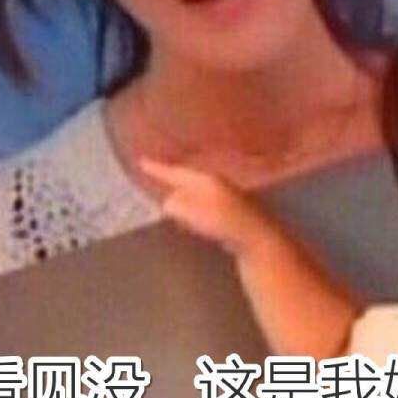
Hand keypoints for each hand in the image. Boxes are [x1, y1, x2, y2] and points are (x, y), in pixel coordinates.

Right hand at [139, 158, 272, 255]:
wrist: (255, 236)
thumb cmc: (223, 221)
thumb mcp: (193, 212)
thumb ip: (176, 205)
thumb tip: (168, 201)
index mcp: (206, 179)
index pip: (176, 172)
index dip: (158, 168)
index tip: (141, 161)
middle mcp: (215, 183)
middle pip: (186, 177)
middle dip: (171, 175)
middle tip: (153, 170)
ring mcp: (223, 196)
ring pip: (195, 189)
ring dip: (181, 189)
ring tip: (167, 188)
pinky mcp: (228, 211)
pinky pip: (202, 202)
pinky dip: (191, 204)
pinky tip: (189, 212)